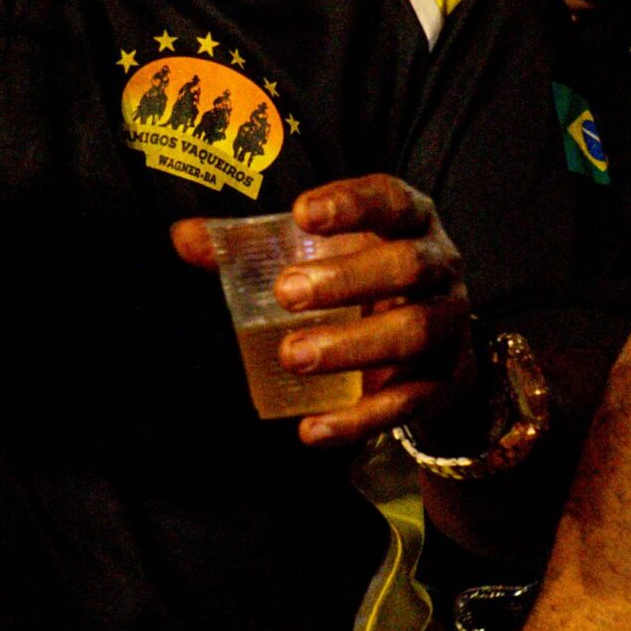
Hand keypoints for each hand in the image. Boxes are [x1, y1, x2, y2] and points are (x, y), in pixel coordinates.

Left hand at [173, 175, 476, 446]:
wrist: (432, 346)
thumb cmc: (361, 277)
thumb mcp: (316, 252)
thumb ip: (253, 244)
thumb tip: (183, 238)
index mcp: (409, 222)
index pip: (390, 200)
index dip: (352, 204)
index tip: (301, 213)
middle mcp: (438, 268)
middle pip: (407, 266)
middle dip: (347, 279)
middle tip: (286, 293)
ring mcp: (447, 326)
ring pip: (413, 333)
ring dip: (351, 347)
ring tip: (291, 356)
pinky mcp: (442, 382)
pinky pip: (406, 403)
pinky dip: (358, 420)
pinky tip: (311, 430)